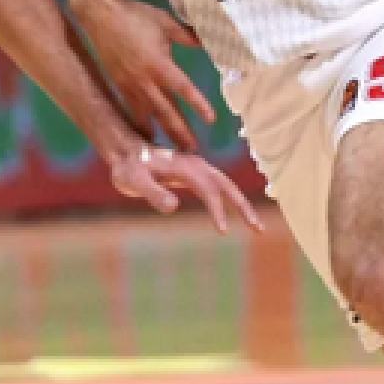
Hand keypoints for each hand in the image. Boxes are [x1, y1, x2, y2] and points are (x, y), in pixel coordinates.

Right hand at [73, 0, 215, 151]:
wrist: (101, 16)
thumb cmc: (136, 16)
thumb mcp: (166, 22)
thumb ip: (188, 36)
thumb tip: (208, 43)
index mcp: (160, 64)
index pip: (183, 89)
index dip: (198, 104)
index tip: (210, 119)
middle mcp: (145, 80)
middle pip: (166, 111)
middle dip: (180, 131)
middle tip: (193, 150)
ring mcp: (131, 86)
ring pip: (149, 116)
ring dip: (162, 133)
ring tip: (174, 150)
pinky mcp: (120, 86)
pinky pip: (133, 111)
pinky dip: (141, 125)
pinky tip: (147, 136)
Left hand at [108, 143, 262, 234]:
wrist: (125, 151)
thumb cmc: (127, 168)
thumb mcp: (133, 181)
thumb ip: (152, 193)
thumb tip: (173, 207)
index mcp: (186, 167)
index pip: (209, 190)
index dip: (217, 210)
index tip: (223, 231)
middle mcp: (197, 165)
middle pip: (228, 186)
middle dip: (244, 207)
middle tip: (258, 229)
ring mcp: (198, 168)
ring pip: (227, 186)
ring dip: (242, 205)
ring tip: (255, 226)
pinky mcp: (195, 174)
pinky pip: (219, 188)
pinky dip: (231, 200)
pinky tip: (235, 213)